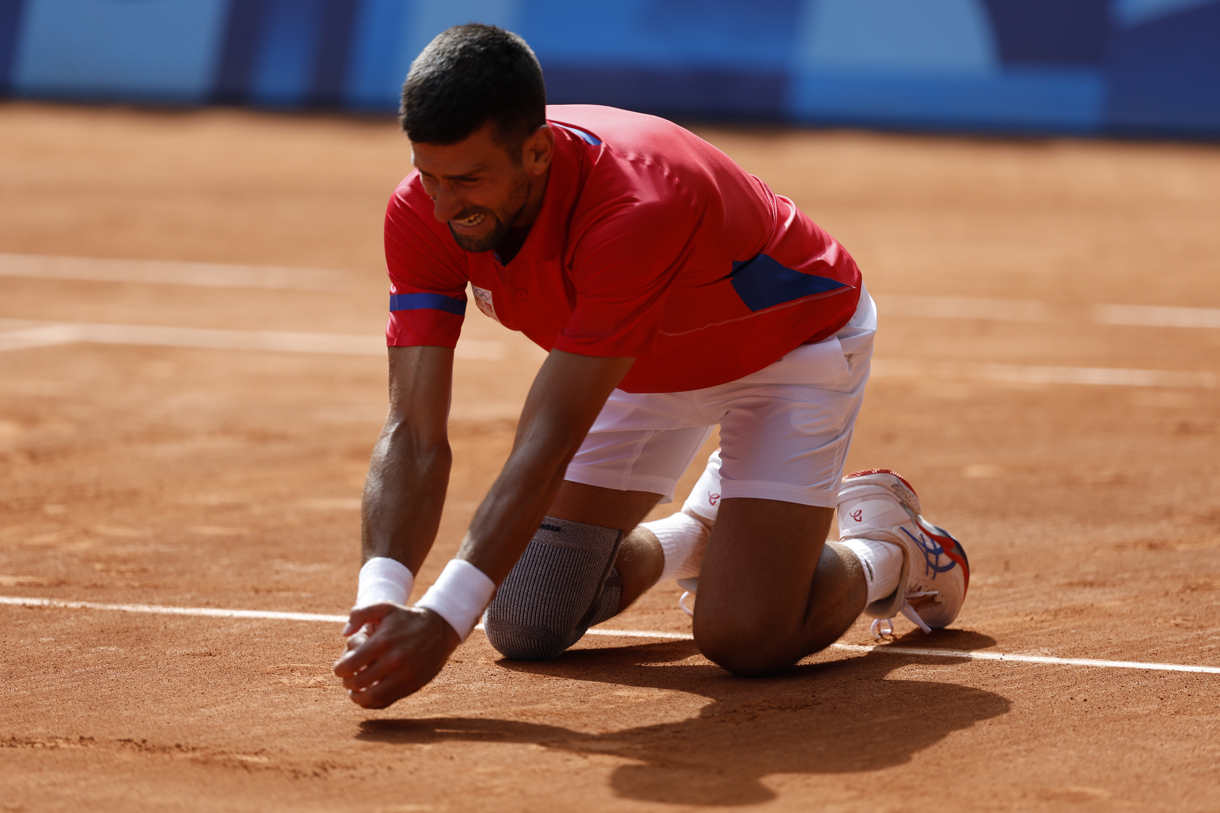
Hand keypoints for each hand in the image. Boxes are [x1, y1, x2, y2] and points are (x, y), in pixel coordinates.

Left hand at [333, 604, 460, 708]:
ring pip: (371, 697)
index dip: (339, 669)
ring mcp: (404, 676)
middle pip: (358, 683)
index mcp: (383, 642)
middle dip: (346, 681)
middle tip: (347, 677)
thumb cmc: (407, 618)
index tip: (340, 667)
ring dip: (356, 696)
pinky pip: (385, 701)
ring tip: (354, 690)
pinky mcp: (411, 686)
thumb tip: (345, 634)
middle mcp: (394, 661)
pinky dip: (371, 702)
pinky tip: (367, 694)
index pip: (350, 665)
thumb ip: (360, 614)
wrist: (440, 629)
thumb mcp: (385, 607)